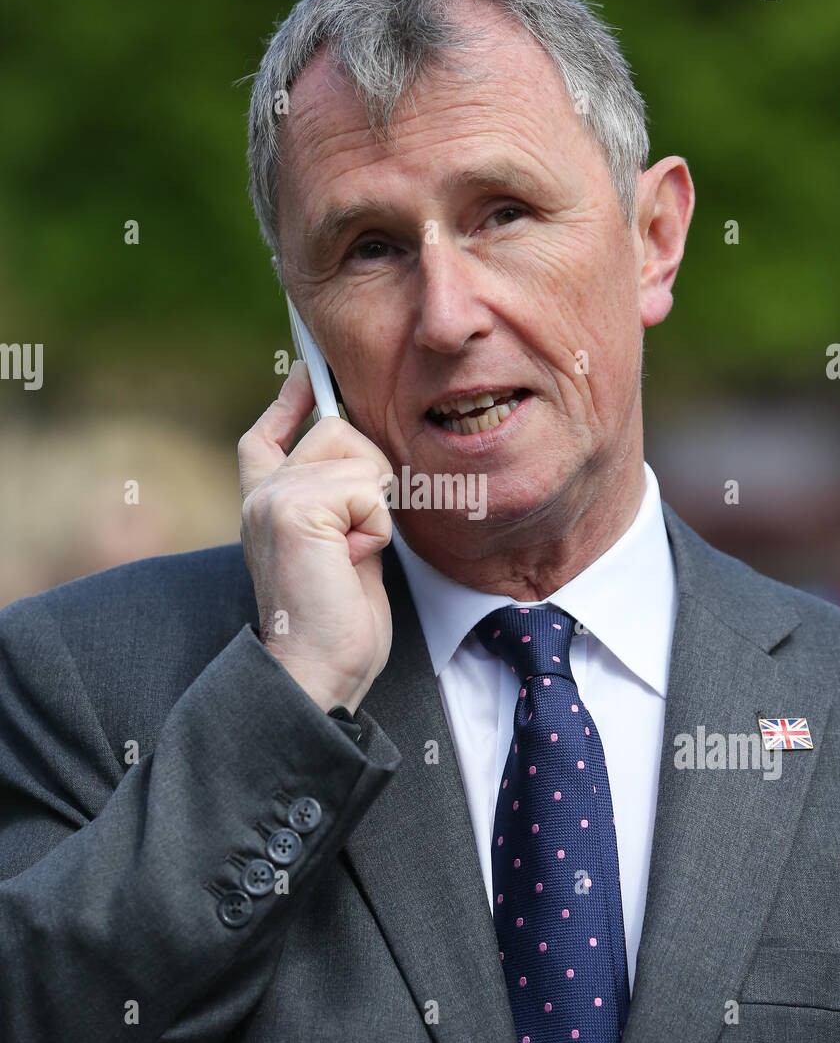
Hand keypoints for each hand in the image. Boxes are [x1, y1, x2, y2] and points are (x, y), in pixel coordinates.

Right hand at [238, 361, 393, 714]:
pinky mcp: (295, 508)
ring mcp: (273, 497)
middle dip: (370, 477)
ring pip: (358, 455)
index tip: (305, 371)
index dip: (289, 401)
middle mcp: (260, 494)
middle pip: (336, 429)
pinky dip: (376, 528)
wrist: (319, 671)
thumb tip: (364, 465)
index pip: (266, 436)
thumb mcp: (341, 551)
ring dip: (376, 507)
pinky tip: (352, 561)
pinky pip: (369, 489)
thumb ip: (340, 506)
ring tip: (352, 554)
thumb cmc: (338, 625)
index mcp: (265, 504)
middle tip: (357, 541)